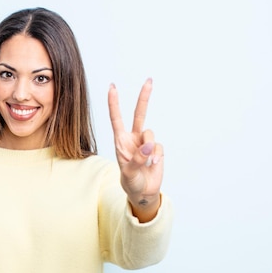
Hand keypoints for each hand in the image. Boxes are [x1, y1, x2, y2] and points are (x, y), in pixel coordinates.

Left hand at [108, 78, 163, 221]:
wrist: (143, 192)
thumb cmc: (130, 182)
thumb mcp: (128, 173)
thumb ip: (137, 159)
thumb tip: (148, 146)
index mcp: (120, 141)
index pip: (116, 118)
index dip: (114, 103)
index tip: (112, 87)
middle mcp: (133, 138)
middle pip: (139, 114)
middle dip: (144, 97)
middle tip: (149, 80)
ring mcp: (145, 143)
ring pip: (151, 134)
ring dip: (150, 148)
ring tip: (146, 163)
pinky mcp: (156, 149)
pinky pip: (159, 147)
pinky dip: (157, 157)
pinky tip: (153, 165)